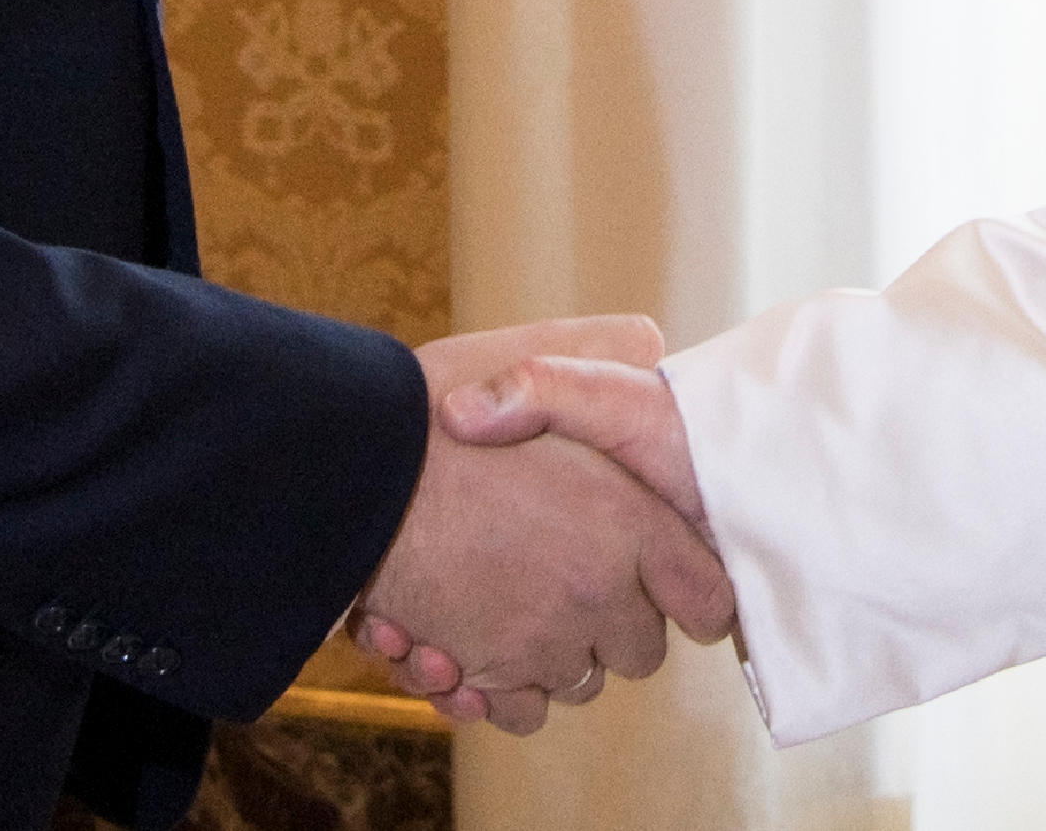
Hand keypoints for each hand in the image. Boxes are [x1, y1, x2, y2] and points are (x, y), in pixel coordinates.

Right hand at [350, 330, 730, 735]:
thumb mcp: (524, 357)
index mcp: (625, 519)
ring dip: (551, 654)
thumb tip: (649, 338)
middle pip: (640, 649)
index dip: (687, 589)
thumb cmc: (425, 411)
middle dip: (612, 624)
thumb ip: (593, 355)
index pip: (707, 600)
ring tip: (507, 604)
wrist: (338, 473)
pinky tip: (468, 644)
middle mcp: (596, 592)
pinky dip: (499, 689)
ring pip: (577, 679)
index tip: (662, 575)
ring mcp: (541, 640)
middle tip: (567, 577)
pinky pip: (521, 709)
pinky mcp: (484, 673)